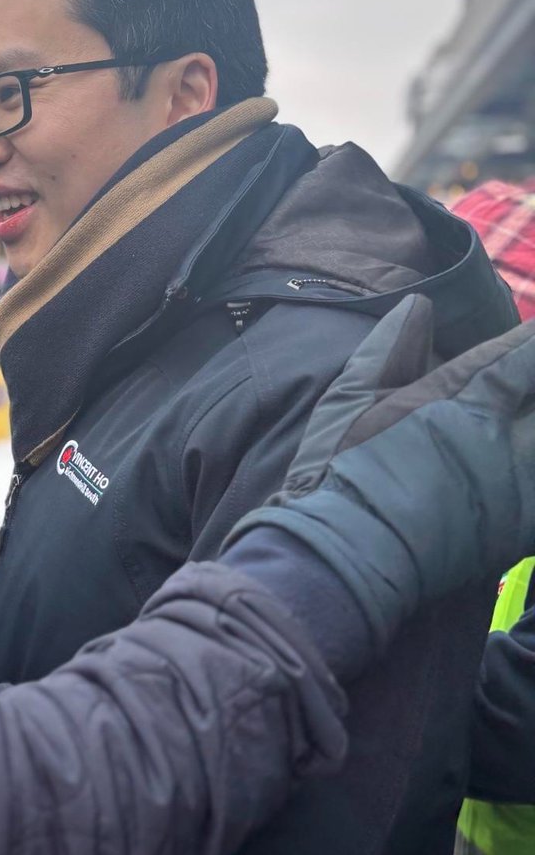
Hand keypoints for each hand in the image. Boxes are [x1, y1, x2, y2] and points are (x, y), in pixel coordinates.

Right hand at [226, 295, 534, 649]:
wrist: (349, 549)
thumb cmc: (340, 469)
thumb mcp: (349, 398)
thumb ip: (387, 349)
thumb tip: (417, 305)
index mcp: (458, 402)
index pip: (515, 360)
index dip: (532, 343)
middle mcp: (499, 439)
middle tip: (533, 374)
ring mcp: (515, 486)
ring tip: (527, 417)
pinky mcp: (518, 527)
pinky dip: (534, 468)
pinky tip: (525, 457)